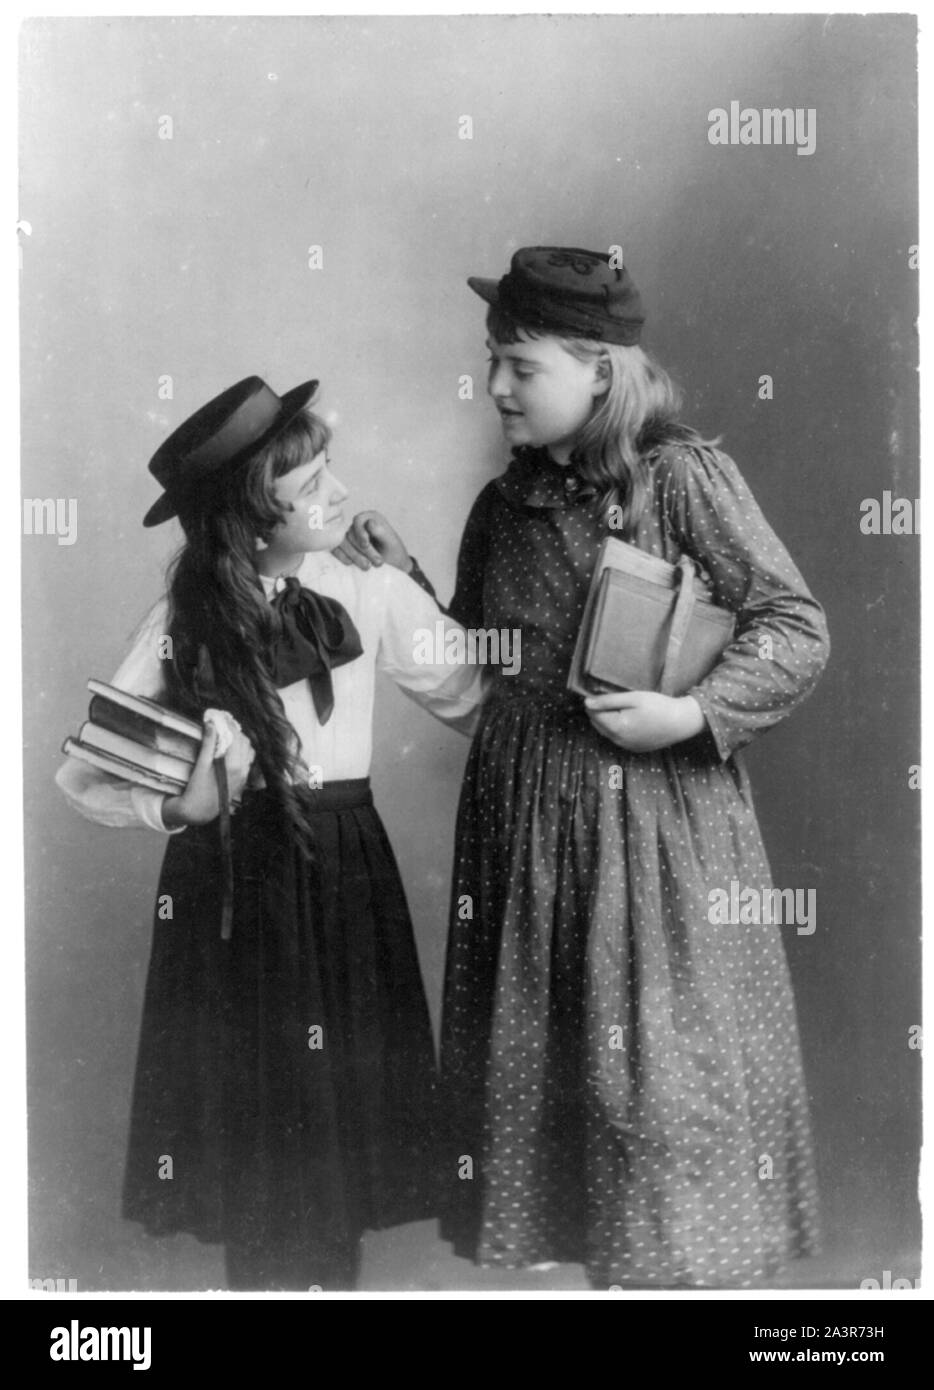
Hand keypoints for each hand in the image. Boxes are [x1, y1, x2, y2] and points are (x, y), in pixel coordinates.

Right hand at [162, 711, 255, 826]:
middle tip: (222, 724)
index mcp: (234, 765)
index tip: (220, 717)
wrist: (199, 811)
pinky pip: (247, 760)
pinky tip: (228, 750)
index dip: (229, 725)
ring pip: (248, 751)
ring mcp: (244, 776)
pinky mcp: (242, 780)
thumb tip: (211, 724)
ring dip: (239, 741)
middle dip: (234, 731)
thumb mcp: (201, 764)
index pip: (236, 737)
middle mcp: (243, 770)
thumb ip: (208, 743)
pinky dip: (240, 751)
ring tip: (225, 735)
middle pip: (245, 742)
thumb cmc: (197, 789)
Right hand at [332, 510, 410, 572]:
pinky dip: (342, 556)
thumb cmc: (394, 552)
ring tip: (367, 567)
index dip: (360, 532)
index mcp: (371, 518)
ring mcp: (349, 536)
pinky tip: (350, 563)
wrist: (393, 567)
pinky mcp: (344, 548)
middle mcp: (358, 525)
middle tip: (378, 562)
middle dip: (362, 550)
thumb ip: (381, 531)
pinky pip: (336, 549)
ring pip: (342, 542)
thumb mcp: (391, 542)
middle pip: (351, 534)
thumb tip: (369, 523)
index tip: (366, 545)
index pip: (358, 520)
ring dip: (354, 555)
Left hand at [583, 690, 704, 752]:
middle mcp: (619, 741)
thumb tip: (587, 703)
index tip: (597, 692)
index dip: (593, 703)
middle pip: (598, 725)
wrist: (682, 722)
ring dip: (607, 721)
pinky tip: (628, 719)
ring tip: (618, 707)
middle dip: (598, 712)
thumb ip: (608, 701)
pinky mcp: (635, 749)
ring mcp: (627, 747)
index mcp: (617, 728)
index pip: (593, 715)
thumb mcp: (633, 698)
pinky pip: (618, 738)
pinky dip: (617, 728)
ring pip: (607, 732)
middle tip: (608, 698)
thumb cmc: (658, 706)